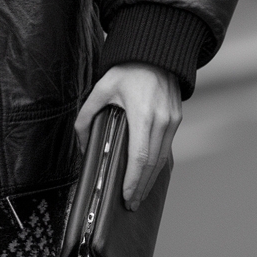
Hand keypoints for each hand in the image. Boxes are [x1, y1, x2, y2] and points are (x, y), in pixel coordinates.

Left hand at [74, 63, 181, 210]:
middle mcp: (162, 120)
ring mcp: (172, 120)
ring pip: (163, 159)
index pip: (140, 157)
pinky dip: (159, 164)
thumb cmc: (126, 70)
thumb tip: (80, 142)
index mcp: (142, 114)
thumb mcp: (101, 88)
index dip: (134, 180)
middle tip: (131, 204)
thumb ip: (87, 115)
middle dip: (142, 187)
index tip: (126, 197)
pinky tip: (150, 174)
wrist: (155, 52)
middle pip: (153, 164)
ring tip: (139, 194)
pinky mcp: (176, 118)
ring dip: (151, 179)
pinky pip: (168, 148)